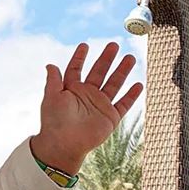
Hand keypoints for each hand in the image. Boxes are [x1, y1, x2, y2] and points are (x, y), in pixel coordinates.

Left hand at [32, 41, 142, 171]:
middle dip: (106, 59)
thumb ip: (53, 80)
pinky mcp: (110, 117)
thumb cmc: (54, 121)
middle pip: (99, 72)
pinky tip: (138, 84)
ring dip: (122, 71)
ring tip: (130, 58)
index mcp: (71, 90)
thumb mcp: (51, 97)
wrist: (63, 144)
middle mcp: (86, 96)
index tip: (85, 45)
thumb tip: (50, 65)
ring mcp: (99, 106)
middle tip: (114, 45)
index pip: (76, 69)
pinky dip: (131, 95)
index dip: (80, 58)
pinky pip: (124, 104)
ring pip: (114, 84)